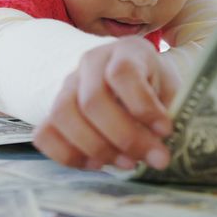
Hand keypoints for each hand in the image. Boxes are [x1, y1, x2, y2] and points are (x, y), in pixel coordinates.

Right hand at [33, 37, 177, 170]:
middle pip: (92, 100)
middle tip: (153, 158)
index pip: (122, 73)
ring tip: (127, 164)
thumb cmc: (156, 87)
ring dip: (96, 148)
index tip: (165, 131)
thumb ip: (168, 113)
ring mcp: (68, 85)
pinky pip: (44, 134)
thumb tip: (159, 150)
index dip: (143, 106)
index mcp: (126, 51)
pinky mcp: (53, 111)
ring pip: (63, 115)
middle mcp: (91, 62)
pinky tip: (97, 164)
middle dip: (125, 137)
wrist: (133, 80)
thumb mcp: (172, 90)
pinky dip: (68, 155)